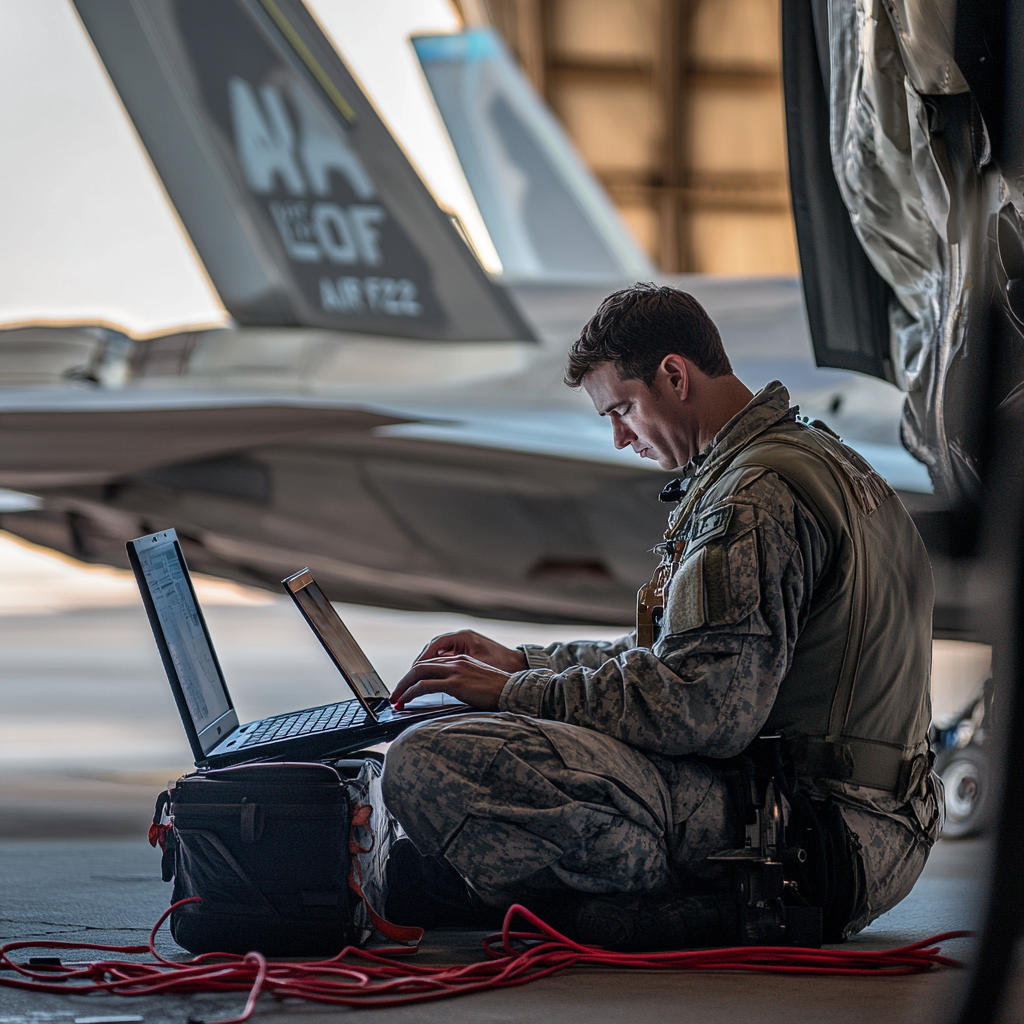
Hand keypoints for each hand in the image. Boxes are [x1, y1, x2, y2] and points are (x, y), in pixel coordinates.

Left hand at [391, 654, 511, 710]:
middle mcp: (456, 661)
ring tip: (396, 699)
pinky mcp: (456, 683)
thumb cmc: (498, 691)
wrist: (514, 691)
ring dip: (404, 687)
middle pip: (420, 666)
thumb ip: (461, 683)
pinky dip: (412, 692)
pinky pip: (425, 685)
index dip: (415, 675)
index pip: (430, 664)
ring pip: (419, 673)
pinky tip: (406, 701)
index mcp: (461, 659)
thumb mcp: (477, 682)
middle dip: (404, 680)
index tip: (407, 687)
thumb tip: (447, 693)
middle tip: (395, 694)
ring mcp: (455, 671)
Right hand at [413, 630, 526, 673]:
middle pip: (433, 649)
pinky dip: (437, 666)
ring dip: (427, 665)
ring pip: (438, 653)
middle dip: (419, 664)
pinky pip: (446, 657)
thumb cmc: (501, 666)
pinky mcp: (466, 652)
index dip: (421, 661)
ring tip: (416, 680)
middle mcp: (462, 638)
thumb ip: (455, 668)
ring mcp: (464, 644)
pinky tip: (432, 678)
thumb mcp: (476, 668)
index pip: (434, 646)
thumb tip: (435, 674)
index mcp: (463, 638)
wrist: (518, 666)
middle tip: (410, 679)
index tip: (412, 674)